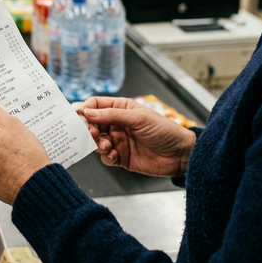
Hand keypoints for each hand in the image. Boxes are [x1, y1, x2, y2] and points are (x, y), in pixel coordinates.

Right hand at [78, 97, 196, 177]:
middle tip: (93, 133)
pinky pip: (106, 157)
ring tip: (107, 145)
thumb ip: (112, 115)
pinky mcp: (122, 157)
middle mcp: (117, 124)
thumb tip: (88, 112)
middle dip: (89, 129)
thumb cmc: (165, 131)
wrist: (182, 155)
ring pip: (97, 141)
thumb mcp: (138, 118)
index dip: (86, 109)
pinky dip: (106, 157)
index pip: (96, 105)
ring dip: (98, 144)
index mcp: (121, 109)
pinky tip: (115, 155)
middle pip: (92, 124)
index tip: (80, 116)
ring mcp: (119, 141)